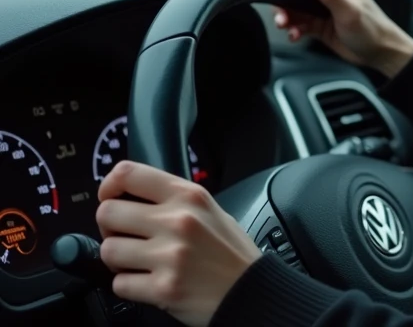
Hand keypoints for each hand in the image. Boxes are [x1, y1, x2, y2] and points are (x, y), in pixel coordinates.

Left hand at [96, 161, 261, 326]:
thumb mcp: (210, 209)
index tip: (110, 198)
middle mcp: (178, 221)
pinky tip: (148, 281)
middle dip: (109, 227)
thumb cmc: (231, 252)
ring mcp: (170, 255)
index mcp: (189, 196)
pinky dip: (128, 285)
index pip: (128, 174)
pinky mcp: (163, 288)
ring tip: (137, 262)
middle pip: (107, 213)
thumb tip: (131, 197)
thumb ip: (173, 200)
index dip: (108, 186)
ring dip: (117, 259)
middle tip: (125, 236)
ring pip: (108, 250)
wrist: (252, 290)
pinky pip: (119, 284)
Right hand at [277, 0, 412, 78]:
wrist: (382, 54)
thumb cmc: (374, 30)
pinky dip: (294, 29)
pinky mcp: (321, 25)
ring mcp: (324, 10)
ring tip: (287, 27)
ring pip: (296, 8)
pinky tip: (295, 36)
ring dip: (287, 17)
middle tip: (281, 15)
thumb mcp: (351, 13)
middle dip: (284, 1)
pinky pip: (300, 24)